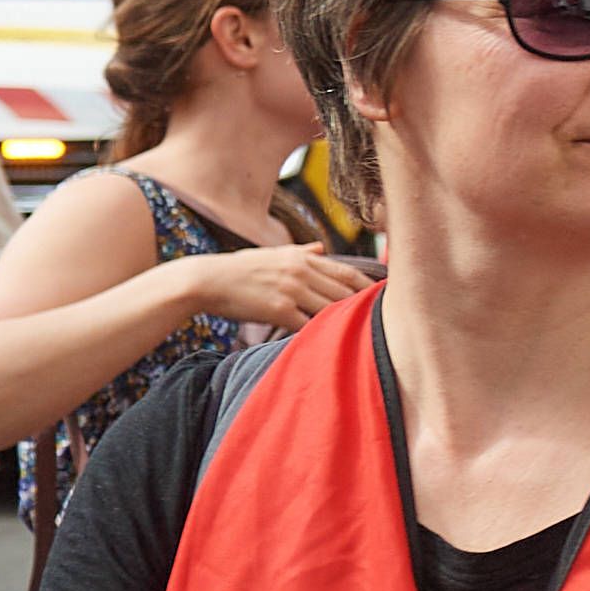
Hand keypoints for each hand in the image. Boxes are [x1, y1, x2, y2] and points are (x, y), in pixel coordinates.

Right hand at [178, 245, 376, 331]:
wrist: (205, 280)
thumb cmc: (237, 269)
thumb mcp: (271, 254)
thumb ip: (300, 253)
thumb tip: (322, 247)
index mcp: (301, 258)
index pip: (347, 271)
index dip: (369, 286)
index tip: (385, 297)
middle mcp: (301, 271)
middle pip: (345, 291)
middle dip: (365, 306)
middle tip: (385, 321)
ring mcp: (291, 291)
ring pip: (332, 308)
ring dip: (347, 322)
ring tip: (364, 335)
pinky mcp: (279, 310)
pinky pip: (310, 325)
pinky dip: (322, 334)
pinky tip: (331, 343)